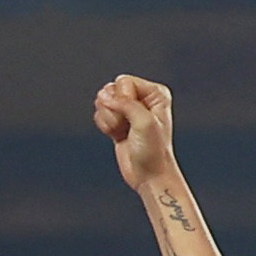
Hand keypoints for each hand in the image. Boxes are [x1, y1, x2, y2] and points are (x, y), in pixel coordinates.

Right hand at [92, 76, 179, 191]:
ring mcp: (129, 109)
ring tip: (124, 132)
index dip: (123, 99)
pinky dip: (104, 126)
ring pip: (102, 101)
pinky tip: (118, 136)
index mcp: (156, 93)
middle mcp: (143, 98)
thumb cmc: (153, 150)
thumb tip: (104, 96)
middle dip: (113, 110)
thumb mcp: (144, 122)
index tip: (135, 117)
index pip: (124, 81)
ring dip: (108, 119)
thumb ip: (125, 103)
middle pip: (110, 90)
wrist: (149, 174)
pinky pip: (99, 114)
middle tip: (127, 126)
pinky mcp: (118, 120)